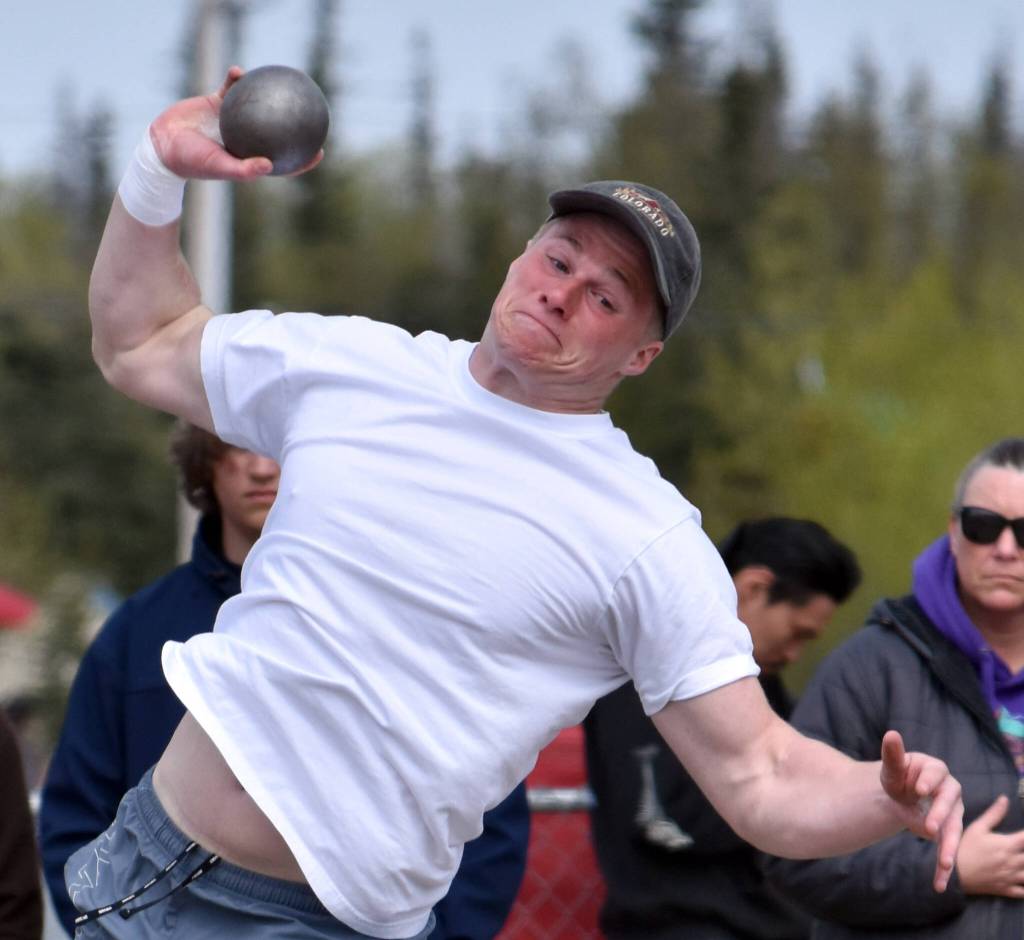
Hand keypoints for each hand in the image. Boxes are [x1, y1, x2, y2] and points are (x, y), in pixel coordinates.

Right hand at [148, 67, 322, 181]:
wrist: (162, 144)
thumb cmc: (191, 161)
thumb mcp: (218, 166)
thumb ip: (244, 169)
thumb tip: (271, 165)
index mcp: (249, 157)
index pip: (282, 161)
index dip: (301, 159)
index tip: (319, 152)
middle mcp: (244, 138)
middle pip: (275, 131)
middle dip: (293, 124)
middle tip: (311, 112)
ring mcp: (232, 120)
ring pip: (256, 105)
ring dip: (268, 93)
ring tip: (280, 81)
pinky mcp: (216, 102)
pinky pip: (232, 88)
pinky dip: (236, 79)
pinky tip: (240, 71)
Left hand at [879, 730, 962, 891]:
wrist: (899, 794)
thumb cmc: (897, 776)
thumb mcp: (891, 768)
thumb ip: (892, 754)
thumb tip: (891, 734)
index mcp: (935, 770)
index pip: (936, 773)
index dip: (930, 781)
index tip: (921, 789)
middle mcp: (948, 791)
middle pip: (950, 802)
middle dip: (941, 815)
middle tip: (929, 828)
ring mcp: (951, 812)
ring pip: (954, 829)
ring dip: (949, 846)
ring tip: (944, 863)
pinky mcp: (946, 831)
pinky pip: (947, 848)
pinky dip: (943, 867)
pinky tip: (939, 883)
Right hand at [956, 795, 1023, 896]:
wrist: (955, 873)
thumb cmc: (965, 847)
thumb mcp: (977, 827)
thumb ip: (993, 814)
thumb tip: (1005, 799)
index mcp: (1007, 845)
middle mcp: (1013, 862)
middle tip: (1023, 847)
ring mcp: (1011, 877)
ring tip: (1023, 861)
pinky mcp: (1007, 889)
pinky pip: (1023, 892)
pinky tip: (1023, 881)